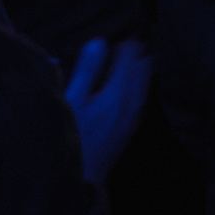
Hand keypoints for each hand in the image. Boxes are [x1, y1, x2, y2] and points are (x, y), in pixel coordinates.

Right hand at [63, 38, 150, 182]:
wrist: (79, 177)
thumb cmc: (71, 136)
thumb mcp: (73, 99)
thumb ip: (87, 70)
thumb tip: (99, 42)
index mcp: (117, 94)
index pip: (128, 63)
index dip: (126, 48)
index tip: (124, 37)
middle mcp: (129, 106)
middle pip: (139, 75)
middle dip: (138, 58)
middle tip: (136, 44)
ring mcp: (130, 121)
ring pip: (142, 90)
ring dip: (142, 74)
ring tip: (143, 61)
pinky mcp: (127, 133)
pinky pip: (140, 104)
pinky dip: (141, 91)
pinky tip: (137, 93)